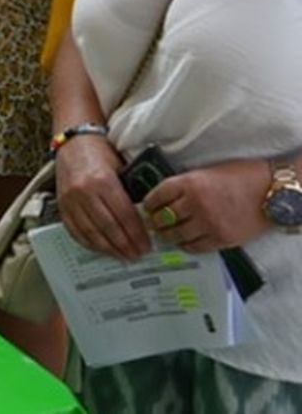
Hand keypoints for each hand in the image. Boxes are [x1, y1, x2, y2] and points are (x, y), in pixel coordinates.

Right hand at [56, 134, 151, 259]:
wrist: (74, 142)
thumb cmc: (101, 153)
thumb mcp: (121, 169)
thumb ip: (130, 193)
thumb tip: (146, 222)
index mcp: (103, 181)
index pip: (124, 216)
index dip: (136, 234)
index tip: (146, 246)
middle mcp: (84, 192)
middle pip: (108, 227)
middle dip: (125, 245)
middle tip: (137, 255)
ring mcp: (70, 200)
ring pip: (91, 232)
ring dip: (108, 248)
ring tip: (122, 255)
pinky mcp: (61, 205)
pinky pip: (74, 230)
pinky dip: (88, 242)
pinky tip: (101, 248)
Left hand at [142, 159, 271, 252]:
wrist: (273, 190)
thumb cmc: (241, 176)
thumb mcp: (206, 173)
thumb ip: (185, 185)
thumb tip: (164, 199)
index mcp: (190, 183)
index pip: (157, 196)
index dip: (149, 203)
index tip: (147, 207)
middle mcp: (196, 204)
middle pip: (163, 218)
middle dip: (156, 221)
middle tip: (155, 222)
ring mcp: (209, 223)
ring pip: (176, 235)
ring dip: (169, 234)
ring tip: (167, 232)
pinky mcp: (222, 239)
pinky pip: (195, 247)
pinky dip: (187, 244)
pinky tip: (186, 240)